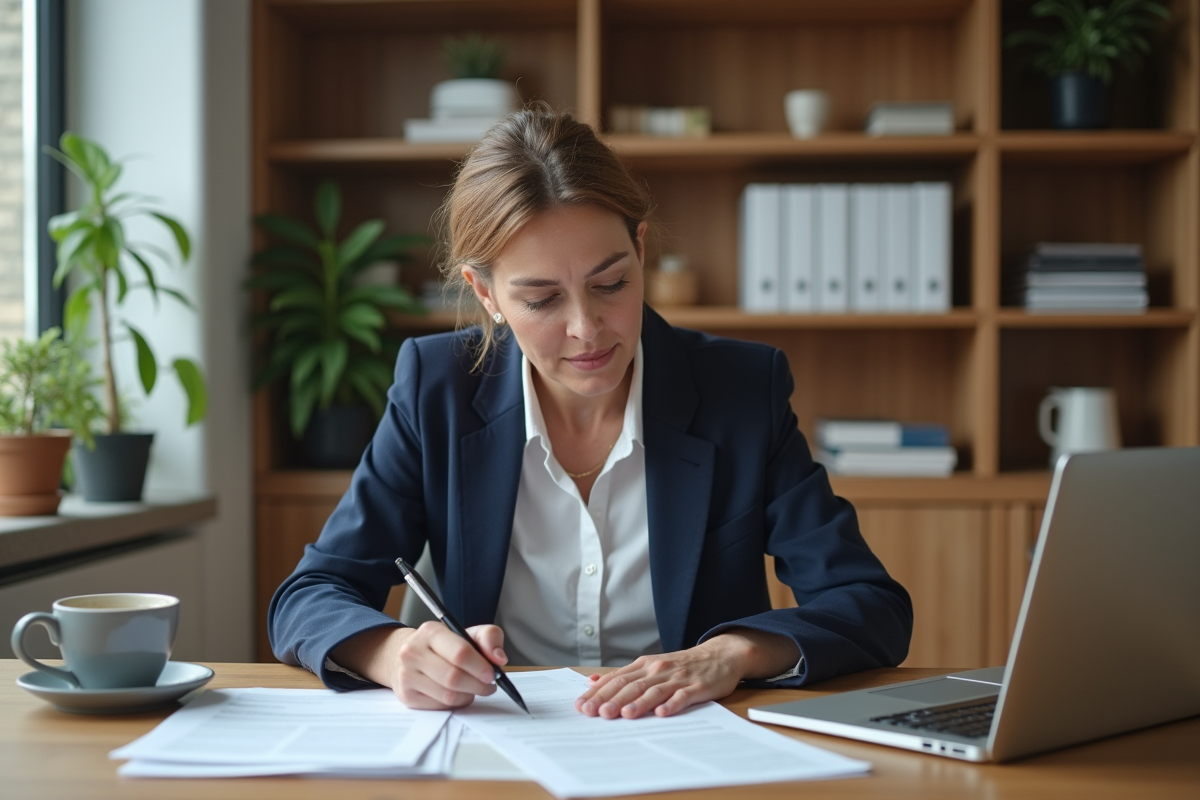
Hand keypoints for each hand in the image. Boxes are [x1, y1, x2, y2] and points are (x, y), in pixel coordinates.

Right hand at [331, 621, 507, 709]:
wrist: (411, 656)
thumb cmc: (445, 645)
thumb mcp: (467, 633)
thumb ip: (489, 638)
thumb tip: (499, 659)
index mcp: (430, 632)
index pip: (460, 653)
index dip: (480, 666)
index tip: (492, 674)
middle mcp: (413, 652)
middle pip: (453, 677)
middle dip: (477, 685)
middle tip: (489, 686)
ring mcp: (407, 675)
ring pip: (447, 695)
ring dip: (468, 695)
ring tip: (474, 688)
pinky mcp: (407, 696)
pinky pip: (440, 706)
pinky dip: (456, 703)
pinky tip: (458, 694)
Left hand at [574, 629, 798, 719]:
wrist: (720, 655)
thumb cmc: (682, 666)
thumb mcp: (651, 666)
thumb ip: (624, 675)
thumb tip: (592, 681)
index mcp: (645, 665)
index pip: (616, 678)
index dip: (598, 692)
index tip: (582, 705)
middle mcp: (658, 669)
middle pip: (631, 685)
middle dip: (612, 699)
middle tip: (596, 713)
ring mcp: (678, 678)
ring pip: (654, 690)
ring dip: (639, 703)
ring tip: (625, 715)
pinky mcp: (697, 687)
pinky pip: (683, 696)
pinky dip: (672, 704)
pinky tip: (662, 713)